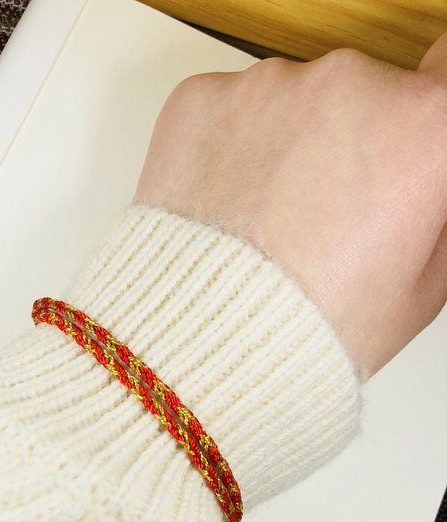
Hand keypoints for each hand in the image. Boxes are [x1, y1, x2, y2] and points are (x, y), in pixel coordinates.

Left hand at [134, 36, 446, 374]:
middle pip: (364, 92)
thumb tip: (428, 179)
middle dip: (352, 143)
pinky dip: (229, 147)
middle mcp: (346, 87)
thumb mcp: (425, 285)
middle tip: (325, 215)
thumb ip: (438, 207)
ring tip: (268, 221)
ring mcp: (266, 88)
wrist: (204, 347)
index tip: (404, 144)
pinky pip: (230, 110)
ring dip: (286, 145)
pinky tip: (230, 207)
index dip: (421, 123)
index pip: (446, 73)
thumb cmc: (308, 330)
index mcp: (418, 128)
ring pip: (292, 101)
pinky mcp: (200, 99)